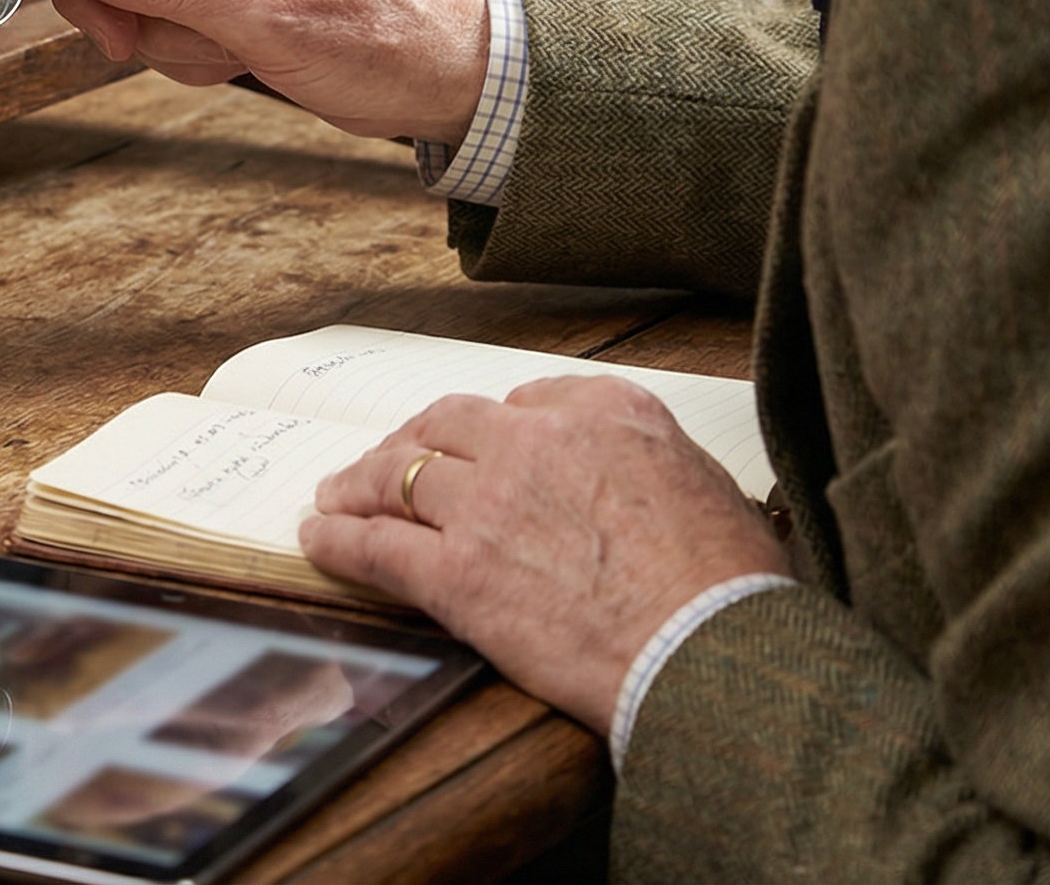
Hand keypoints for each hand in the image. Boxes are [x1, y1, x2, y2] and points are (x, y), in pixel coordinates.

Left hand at [300, 376, 788, 733]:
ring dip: (359, 483)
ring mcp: (487, 505)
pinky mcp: (454, 573)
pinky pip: (375, 544)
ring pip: (398, 475)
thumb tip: (640, 474)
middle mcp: (536, 442)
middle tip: (387, 458)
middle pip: (446, 424)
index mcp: (606, 412)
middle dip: (411, 440)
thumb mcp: (712, 486)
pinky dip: (337, 538)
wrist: (708, 650)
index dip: (493, 426)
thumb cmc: (731, 586)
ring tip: (336, 494)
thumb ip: (657, 460)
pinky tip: (318, 537)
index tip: (477, 443)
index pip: (526, 400)